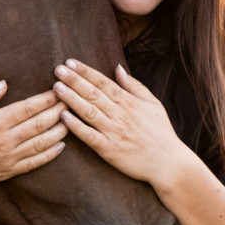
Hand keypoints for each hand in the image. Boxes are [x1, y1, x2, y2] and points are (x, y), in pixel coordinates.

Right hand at [0, 80, 68, 193]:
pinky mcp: (7, 171)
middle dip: (58, 111)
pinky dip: (50, 154)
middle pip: (40, 124)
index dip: (46, 98)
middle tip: (72, 100)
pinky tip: (60, 147)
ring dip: (59, 131)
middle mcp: (6, 140)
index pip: (29, 108)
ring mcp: (8, 158)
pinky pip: (34, 163)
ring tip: (71, 120)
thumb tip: (4, 83)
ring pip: (42, 143)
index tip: (59, 88)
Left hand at [53, 60, 189, 186]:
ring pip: (89, 112)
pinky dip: (76, 126)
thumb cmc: (161, 132)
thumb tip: (118, 67)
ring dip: (71, 99)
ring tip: (56, 88)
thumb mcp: (153, 104)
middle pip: (93, 94)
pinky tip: (63, 117)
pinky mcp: (109, 150)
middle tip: (58, 69)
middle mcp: (120, 115)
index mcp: (129, 102)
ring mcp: (114, 132)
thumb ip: (134, 86)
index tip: (70, 62)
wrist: (168, 163)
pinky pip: (89, 136)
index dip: (86, 72)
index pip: (103, 82)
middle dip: (74, 80)